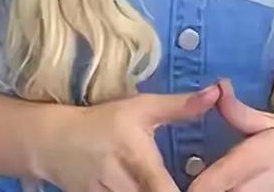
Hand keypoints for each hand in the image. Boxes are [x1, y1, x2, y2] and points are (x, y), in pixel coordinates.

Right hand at [33, 85, 219, 191]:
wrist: (55, 142)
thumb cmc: (105, 121)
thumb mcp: (142, 107)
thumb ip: (180, 106)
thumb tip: (217, 92)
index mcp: (138, 162)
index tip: (205, 186)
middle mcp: (123, 188)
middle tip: (196, 185)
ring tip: (167, 183)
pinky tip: (149, 189)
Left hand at [188, 80, 273, 191]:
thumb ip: (240, 113)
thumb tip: (216, 89)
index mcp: (250, 161)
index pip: (206, 185)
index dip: (190, 186)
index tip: (174, 178)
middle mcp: (253, 188)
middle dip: (201, 189)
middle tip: (184, 181)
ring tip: (210, 184)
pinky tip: (232, 188)